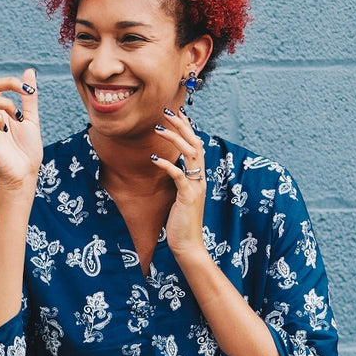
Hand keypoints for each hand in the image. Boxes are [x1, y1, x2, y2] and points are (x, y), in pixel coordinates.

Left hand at [150, 108, 207, 256]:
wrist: (188, 244)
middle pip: (195, 143)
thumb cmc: (181, 221)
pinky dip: (167, 165)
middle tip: (167, 111)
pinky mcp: (188, 197)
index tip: (176, 112)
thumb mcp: (180, 196)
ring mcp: (196, 187)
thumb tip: (171, 165)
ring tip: (158, 128)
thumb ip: (180, 180)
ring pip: (190, 154)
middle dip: (182, 125)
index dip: (187, 128)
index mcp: (199, 177)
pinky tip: (154, 159)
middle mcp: (200, 179)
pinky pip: (179, 176)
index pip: (196, 145)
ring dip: (174, 138)